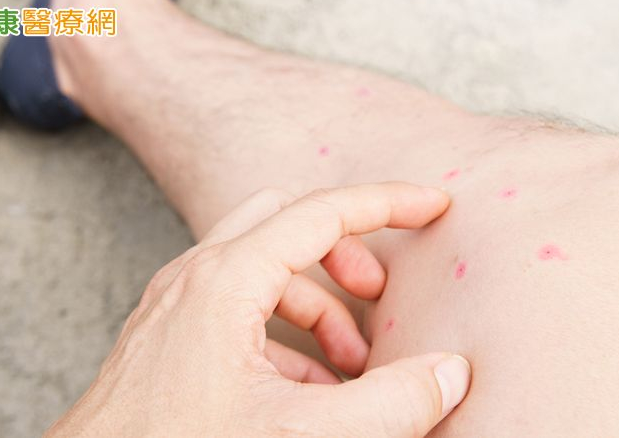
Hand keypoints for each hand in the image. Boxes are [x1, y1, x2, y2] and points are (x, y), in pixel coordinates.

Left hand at [46, 183, 470, 436]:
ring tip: (350, 365)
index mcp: (225, 279)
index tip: (432, 207)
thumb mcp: (301, 433)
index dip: (387, 204)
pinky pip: (236, 309)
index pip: (323, 212)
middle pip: (286, 223)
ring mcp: (175, 305)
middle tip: (376, 296)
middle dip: (343, 252)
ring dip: (315, 302)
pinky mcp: (168, 336)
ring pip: (261, 269)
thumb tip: (450, 373)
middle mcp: (194, 277)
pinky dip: (281, 332)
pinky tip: (304, 389)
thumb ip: (390, 404)